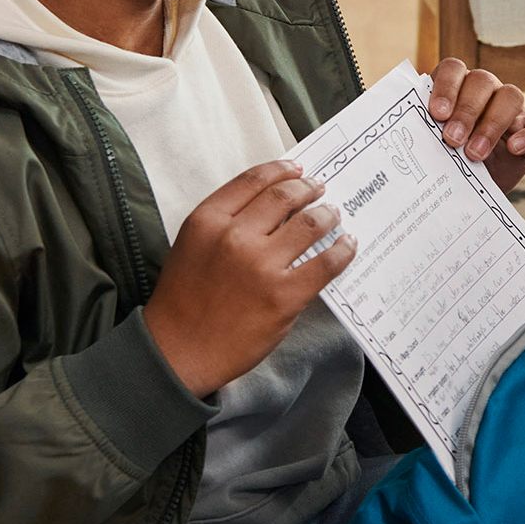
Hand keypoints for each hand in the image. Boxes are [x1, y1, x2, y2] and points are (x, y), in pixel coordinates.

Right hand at [143, 160, 354, 397]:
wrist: (177, 353)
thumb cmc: (183, 302)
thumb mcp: (193, 247)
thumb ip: (225, 223)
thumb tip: (274, 208)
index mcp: (208, 221)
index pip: (254, 181)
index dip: (281, 171)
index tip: (297, 170)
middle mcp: (234, 236)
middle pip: (285, 196)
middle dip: (308, 189)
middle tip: (319, 189)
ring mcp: (261, 265)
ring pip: (310, 224)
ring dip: (328, 215)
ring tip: (334, 215)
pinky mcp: (284, 295)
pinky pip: (326, 262)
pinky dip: (342, 250)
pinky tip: (347, 245)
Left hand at [428, 58, 524, 192]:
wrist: (471, 187)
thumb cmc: (449, 159)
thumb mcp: (434, 145)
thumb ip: (426, 131)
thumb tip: (409, 131)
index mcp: (457, 85)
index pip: (454, 69)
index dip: (446, 87)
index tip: (437, 114)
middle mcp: (486, 90)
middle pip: (482, 81)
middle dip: (466, 110)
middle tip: (452, 139)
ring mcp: (513, 107)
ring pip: (510, 96)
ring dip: (492, 124)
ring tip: (475, 153)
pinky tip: (515, 148)